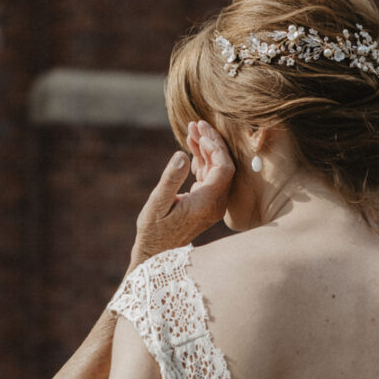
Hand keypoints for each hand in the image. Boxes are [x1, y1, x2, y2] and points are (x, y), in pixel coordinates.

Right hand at [132, 120, 233, 264]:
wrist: (156, 254)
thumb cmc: (154, 231)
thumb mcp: (157, 203)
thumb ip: (171, 178)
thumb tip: (182, 154)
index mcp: (207, 203)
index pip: (223, 167)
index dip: (214, 147)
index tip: (199, 132)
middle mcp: (215, 204)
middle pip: (224, 165)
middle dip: (212, 143)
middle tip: (197, 124)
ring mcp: (213, 204)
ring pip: (217, 170)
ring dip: (206, 150)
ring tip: (191, 130)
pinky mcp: (206, 204)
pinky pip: (210, 177)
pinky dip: (202, 161)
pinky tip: (191, 148)